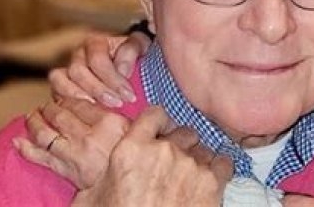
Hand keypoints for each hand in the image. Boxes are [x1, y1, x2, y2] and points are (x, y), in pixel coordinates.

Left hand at [15, 98, 129, 187]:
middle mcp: (89, 136)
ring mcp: (75, 154)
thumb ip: (123, 113)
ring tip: (31, 116)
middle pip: (60, 114)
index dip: (67, 96)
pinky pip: (41, 157)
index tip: (63, 96)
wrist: (133, 187)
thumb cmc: (138, 154)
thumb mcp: (138, 129)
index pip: (79, 102)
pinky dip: (26, 149)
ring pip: (45, 133)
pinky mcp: (67, 171)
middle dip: (49, 107)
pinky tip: (18, 141)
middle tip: (45, 104)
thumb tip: (112, 99)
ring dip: (34, 122)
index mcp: (109, 122)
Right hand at [48, 30, 151, 106]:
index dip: (113, 79)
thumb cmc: (134, 54)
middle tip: (118, 104)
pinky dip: (67, 100)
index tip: (129, 95)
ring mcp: (67, 68)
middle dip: (99, 90)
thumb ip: (131, 51)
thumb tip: (122, 70)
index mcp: (96, 42)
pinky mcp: (61, 84)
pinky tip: (84, 111)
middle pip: (78, 72)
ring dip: (81, 97)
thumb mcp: (140, 46)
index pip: (98, 60)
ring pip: (61, 80)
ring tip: (100, 109)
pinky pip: (55, 89)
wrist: (131, 61)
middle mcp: (78, 54)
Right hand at [71, 107, 232, 206]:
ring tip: (187, 181)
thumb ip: (102, 173)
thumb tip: (103, 168)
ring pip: (202, 149)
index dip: (158, 124)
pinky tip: (207, 185)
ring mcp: (191, 165)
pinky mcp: (212, 183)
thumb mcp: (90, 198)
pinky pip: (223, 164)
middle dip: (178, 146)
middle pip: (182, 132)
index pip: (154, 115)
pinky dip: (217, 172)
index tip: (159, 134)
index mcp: (132, 150)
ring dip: (196, 161)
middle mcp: (164, 151)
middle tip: (171, 168)